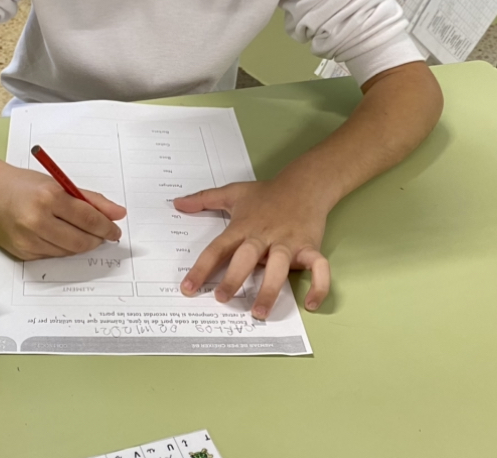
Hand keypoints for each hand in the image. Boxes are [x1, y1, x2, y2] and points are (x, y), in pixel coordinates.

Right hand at [0, 165, 126, 259]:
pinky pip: (51, 256)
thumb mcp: (58, 184)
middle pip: (80, 240)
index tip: (115, 230)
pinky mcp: (21, 252)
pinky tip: (57, 236)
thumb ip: (91, 199)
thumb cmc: (23, 185)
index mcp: (48, 197)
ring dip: (79, 245)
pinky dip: (61, 248)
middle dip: (96, 240)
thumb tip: (118, 213)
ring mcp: (27, 239)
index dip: (106, 227)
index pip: (87, 218)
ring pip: (67, 251)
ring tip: (78, 232)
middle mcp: (36, 220)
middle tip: (102, 235)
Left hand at [175, 179, 330, 319]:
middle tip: (222, 299)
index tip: (188, 288)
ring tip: (259, 312)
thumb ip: (204, 199)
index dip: (202, 268)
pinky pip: (319, 267)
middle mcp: (264, 235)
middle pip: (247, 257)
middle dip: (234, 278)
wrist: (305, 184)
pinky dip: (318, 286)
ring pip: (279, 266)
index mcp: (243, 227)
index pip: (218, 248)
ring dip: (270, 289)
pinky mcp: (310, 246)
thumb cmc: (267, 194)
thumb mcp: (233, 193)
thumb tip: (177, 203)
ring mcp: (288, 242)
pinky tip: (310, 304)